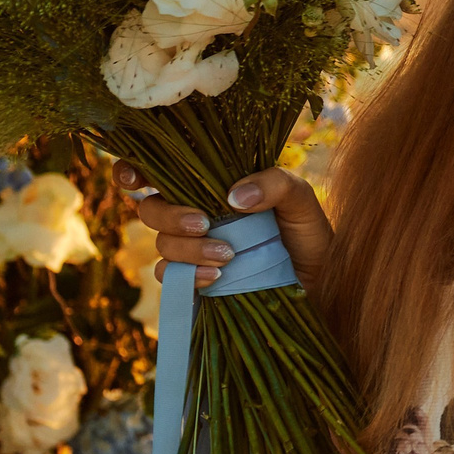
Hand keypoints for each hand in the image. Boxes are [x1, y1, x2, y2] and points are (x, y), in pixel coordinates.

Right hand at [112, 161, 333, 291]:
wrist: (320, 282)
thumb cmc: (309, 234)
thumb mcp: (301, 201)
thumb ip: (275, 185)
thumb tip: (234, 196)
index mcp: (212, 186)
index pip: (160, 172)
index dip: (134, 170)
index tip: (135, 178)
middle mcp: (196, 214)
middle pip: (150, 208)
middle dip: (169, 215)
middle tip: (205, 223)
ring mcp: (192, 249)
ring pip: (161, 243)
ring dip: (188, 248)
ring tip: (228, 255)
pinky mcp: (195, 280)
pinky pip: (170, 276)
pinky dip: (188, 275)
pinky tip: (216, 277)